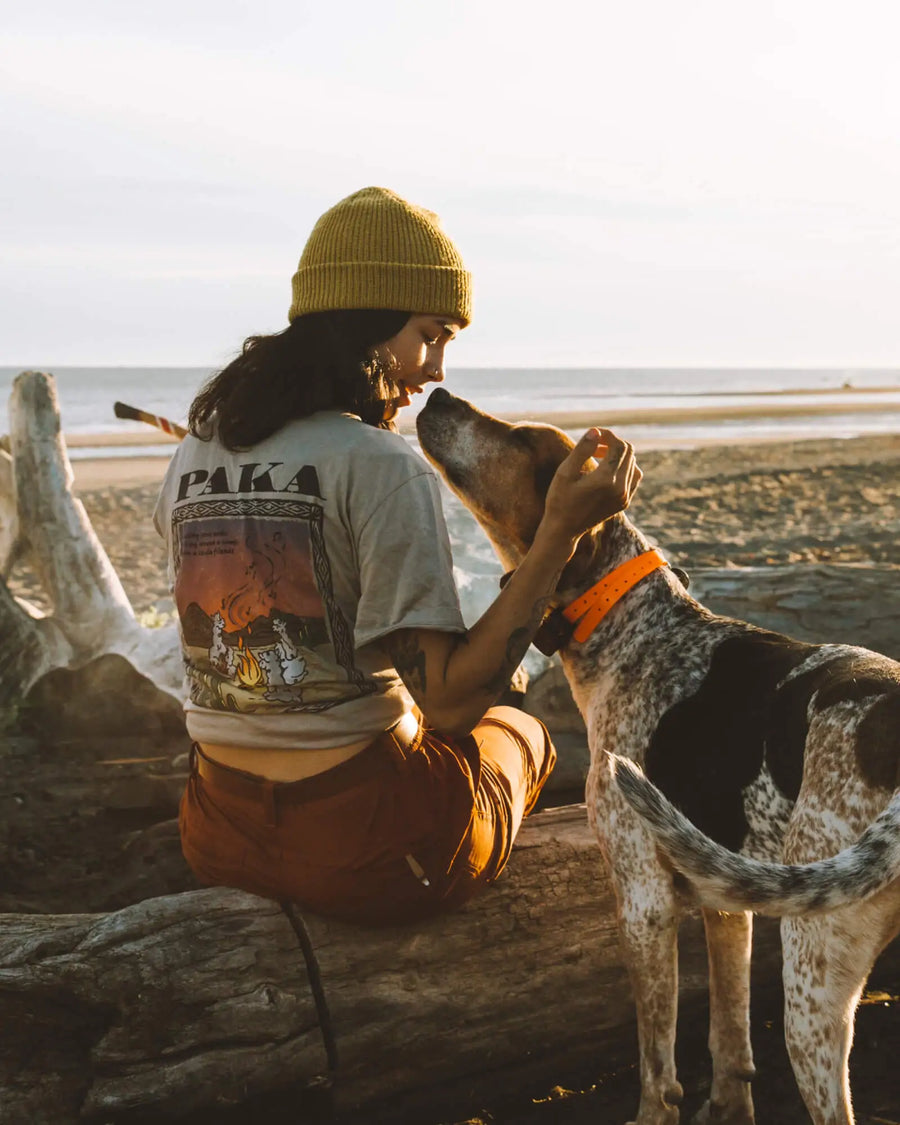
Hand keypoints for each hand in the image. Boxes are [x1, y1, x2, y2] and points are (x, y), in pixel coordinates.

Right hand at [540, 428, 641, 542]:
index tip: (594, 434)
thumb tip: (596, 431)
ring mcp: (625, 496)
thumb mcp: (564, 472)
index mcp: (605, 479)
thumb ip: (581, 450)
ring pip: (633, 463)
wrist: (564, 529)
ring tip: (599, 457)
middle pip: (628, 451)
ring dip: (619, 454)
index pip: (618, 445)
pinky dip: (625, 467)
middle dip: (613, 443)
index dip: (607, 435)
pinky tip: (607, 469)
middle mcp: (620, 488)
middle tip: (594, 445)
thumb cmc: (559, 499)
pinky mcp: (625, 502)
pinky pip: (634, 477)